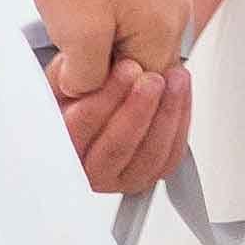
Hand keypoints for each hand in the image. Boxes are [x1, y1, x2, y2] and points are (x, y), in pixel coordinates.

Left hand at [21, 0, 188, 101]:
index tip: (81, 84)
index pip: (148, 88)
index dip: (112, 94)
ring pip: (141, 54)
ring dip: (111, 59)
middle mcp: (176, 12)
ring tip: (80, 45)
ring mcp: (167, 1)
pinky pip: (138, 34)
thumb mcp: (76, 41)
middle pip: (148, 72)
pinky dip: (113, 42)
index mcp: (167, 26)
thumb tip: (92, 98)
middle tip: (76, 66)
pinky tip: (90, 33)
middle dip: (112, 76)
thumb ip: (90, 83)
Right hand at [63, 53, 192, 196]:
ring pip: (149, 154)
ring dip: (166, 113)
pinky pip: (172, 153)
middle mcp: (90, 170)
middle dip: (138, 109)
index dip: (104, 99)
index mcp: (64, 146)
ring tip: (174, 79)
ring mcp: (123, 177)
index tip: (125, 70)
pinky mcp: (152, 174)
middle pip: (116, 148)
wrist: (105, 99)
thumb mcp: (66, 75)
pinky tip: (180, 90)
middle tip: (151, 79)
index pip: (79, 128)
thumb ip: (73, 72)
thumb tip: (89, 66)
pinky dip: (180, 119)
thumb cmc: (82, 91)